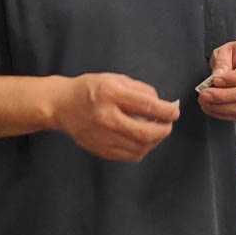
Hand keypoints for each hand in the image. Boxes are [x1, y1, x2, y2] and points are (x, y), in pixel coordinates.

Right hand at [52, 73, 179, 162]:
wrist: (61, 105)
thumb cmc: (89, 88)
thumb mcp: (115, 78)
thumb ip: (140, 89)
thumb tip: (161, 104)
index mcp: (110, 94)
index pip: (146, 106)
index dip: (166, 111)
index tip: (174, 111)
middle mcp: (106, 118)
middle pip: (145, 133)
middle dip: (164, 130)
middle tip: (168, 123)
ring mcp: (103, 137)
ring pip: (140, 148)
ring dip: (155, 141)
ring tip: (156, 131)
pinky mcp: (101, 150)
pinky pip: (130, 156)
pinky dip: (142, 148)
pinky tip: (142, 139)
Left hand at [198, 41, 235, 121]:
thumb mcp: (227, 50)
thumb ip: (221, 62)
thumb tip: (216, 76)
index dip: (230, 79)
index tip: (214, 81)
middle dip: (222, 96)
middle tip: (204, 95)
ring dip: (222, 108)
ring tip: (206, 103)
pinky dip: (225, 115)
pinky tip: (213, 109)